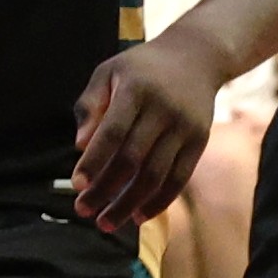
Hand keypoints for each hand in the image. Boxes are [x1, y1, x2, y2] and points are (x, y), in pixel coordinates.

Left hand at [72, 34, 222, 232]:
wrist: (198, 55)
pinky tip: (140, 216)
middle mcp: (163, 109)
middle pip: (132, 159)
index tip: (77, 184)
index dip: (94, 161)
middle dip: (105, 189)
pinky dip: (160, 201)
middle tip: (83, 210)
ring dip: (129, 203)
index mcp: (136, 90)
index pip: (112, 132)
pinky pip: (179, 177)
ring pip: (155, 174)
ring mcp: (184, 126)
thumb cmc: (143, 67)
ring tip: (106, 222)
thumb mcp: (110, 71)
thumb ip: (90, 104)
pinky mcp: (199, 140)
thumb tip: (80, 146)